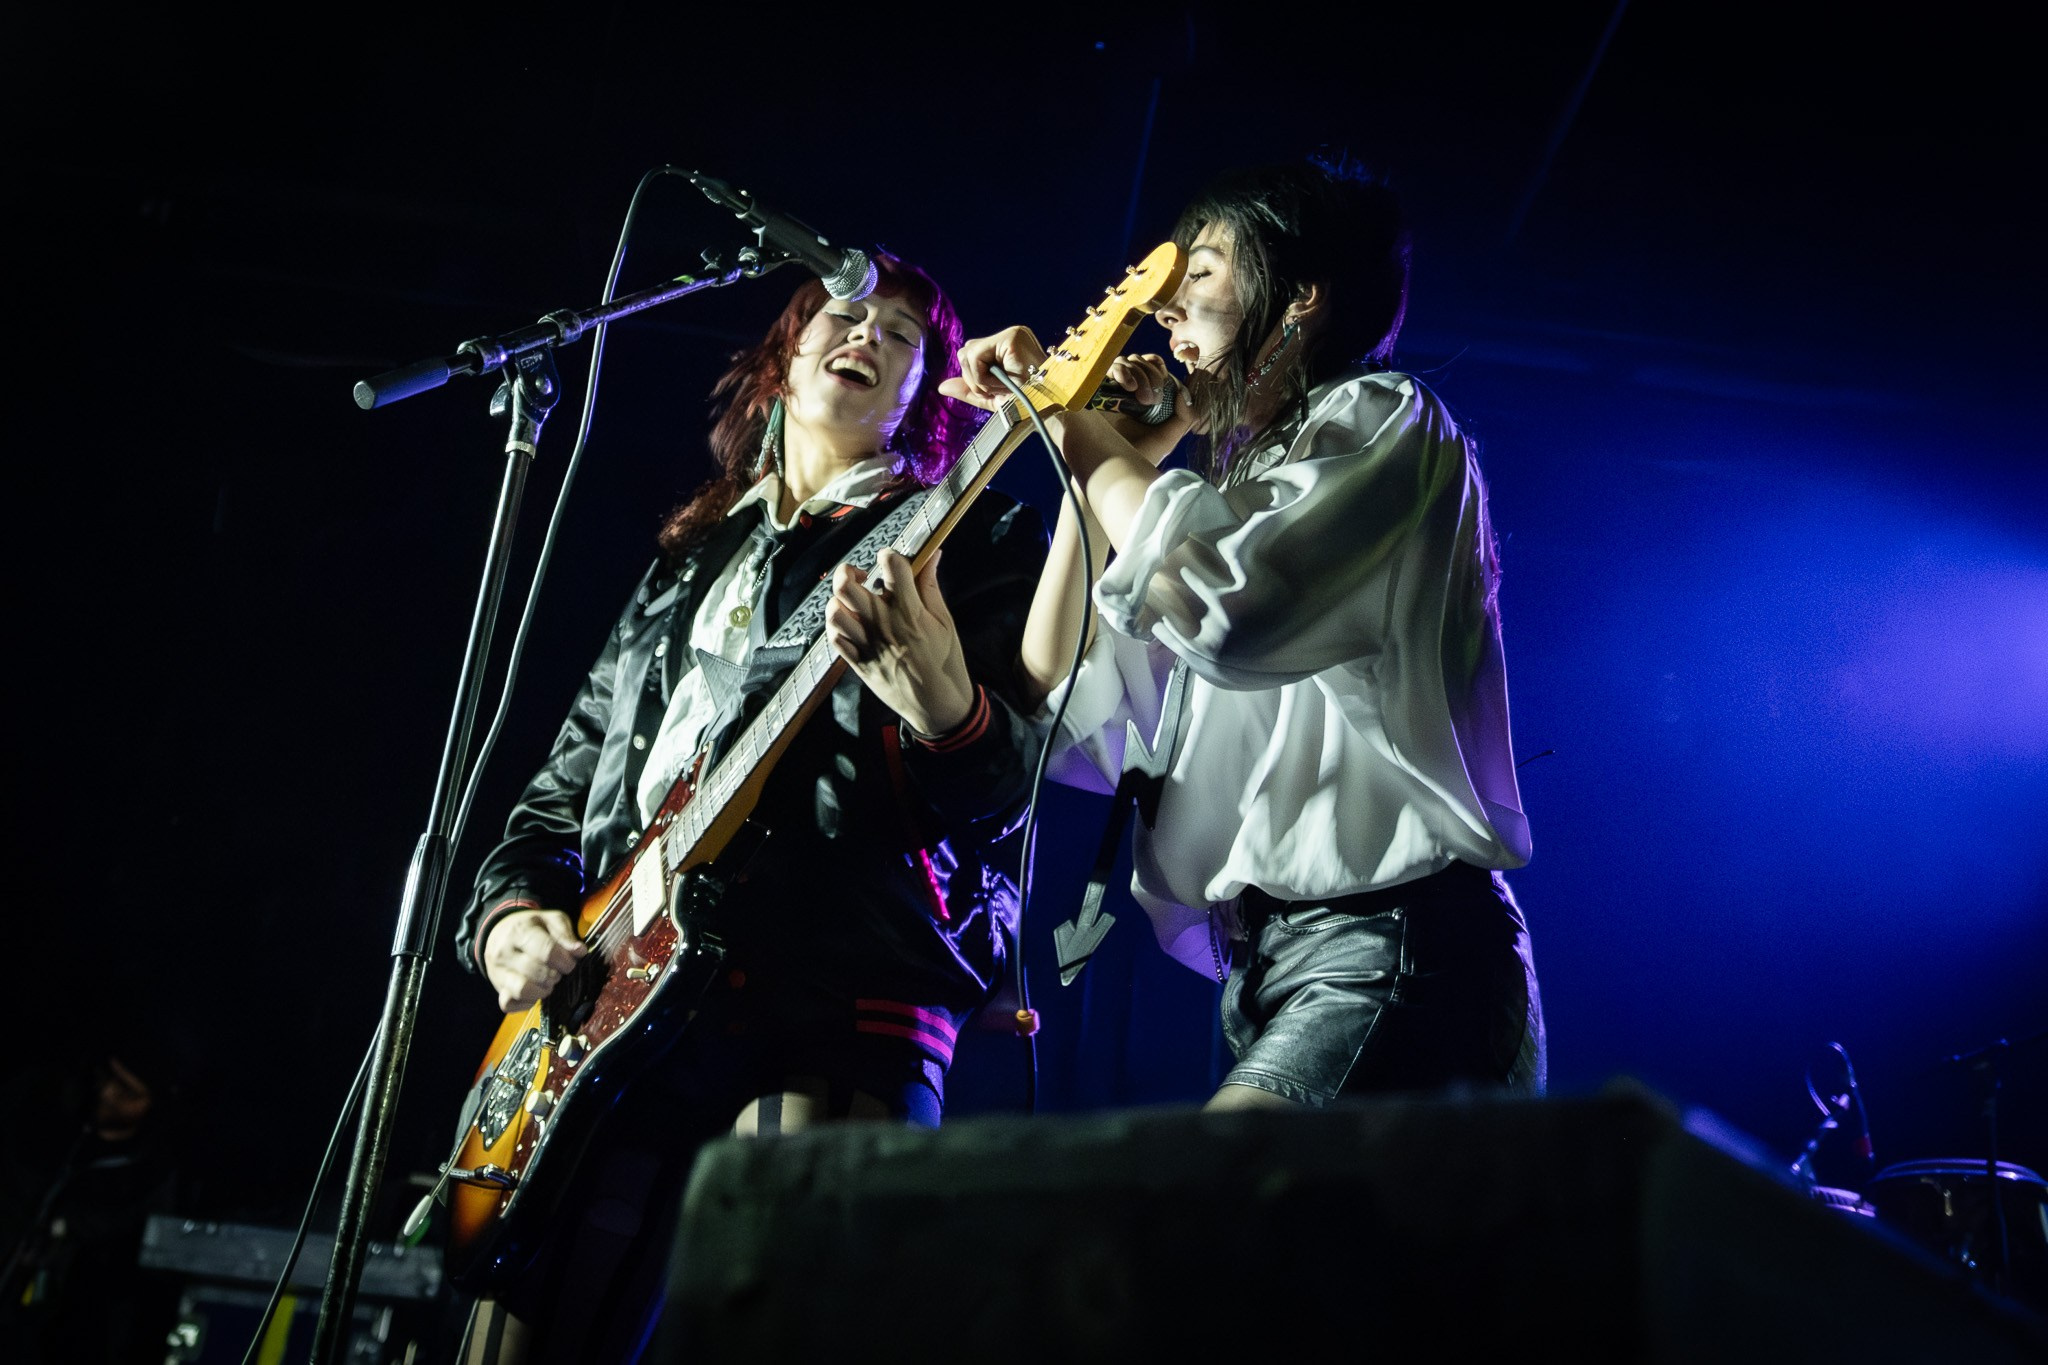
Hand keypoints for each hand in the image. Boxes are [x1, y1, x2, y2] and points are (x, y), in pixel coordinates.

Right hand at [482, 909, 586, 1013]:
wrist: (499, 933)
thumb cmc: (530, 927)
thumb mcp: (550, 920)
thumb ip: (565, 934)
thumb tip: (580, 951)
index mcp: (520, 931)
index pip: (546, 951)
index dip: (564, 961)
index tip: (569, 963)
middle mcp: (504, 952)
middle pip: (536, 972)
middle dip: (555, 975)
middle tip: (558, 972)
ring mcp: (498, 973)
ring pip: (522, 989)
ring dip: (543, 990)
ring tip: (548, 983)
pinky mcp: (498, 990)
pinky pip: (509, 1004)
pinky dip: (526, 1003)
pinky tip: (535, 993)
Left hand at [826, 547, 974, 736]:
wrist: (937, 706)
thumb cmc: (945, 663)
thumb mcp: (945, 622)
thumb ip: (931, 587)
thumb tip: (932, 555)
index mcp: (909, 613)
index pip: (891, 566)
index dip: (889, 554)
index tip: (891, 560)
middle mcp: (883, 625)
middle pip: (846, 586)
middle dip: (849, 571)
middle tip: (861, 576)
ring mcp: (867, 645)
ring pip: (834, 612)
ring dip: (840, 600)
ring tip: (853, 602)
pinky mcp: (858, 663)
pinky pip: (834, 638)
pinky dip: (838, 625)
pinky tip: (851, 623)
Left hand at [939, 327, 1047, 410]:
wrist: (1046, 412)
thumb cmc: (1026, 406)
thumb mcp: (992, 398)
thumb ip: (968, 390)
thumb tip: (941, 386)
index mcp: (1007, 349)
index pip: (972, 356)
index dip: (975, 378)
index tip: (993, 392)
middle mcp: (1010, 337)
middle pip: (966, 351)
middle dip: (973, 379)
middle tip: (996, 390)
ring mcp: (1012, 334)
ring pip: (967, 353)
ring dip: (978, 379)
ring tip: (1001, 387)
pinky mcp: (1012, 337)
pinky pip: (975, 355)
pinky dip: (981, 376)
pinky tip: (1001, 383)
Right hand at [1102, 352, 1191, 463]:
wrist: (1113, 468)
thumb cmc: (1140, 455)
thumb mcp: (1169, 437)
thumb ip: (1184, 416)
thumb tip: (1183, 392)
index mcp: (1144, 395)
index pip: (1153, 366)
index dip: (1160, 370)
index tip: (1164, 389)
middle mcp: (1126, 389)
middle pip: (1141, 361)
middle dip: (1151, 376)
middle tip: (1150, 401)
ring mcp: (1110, 388)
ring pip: (1127, 361)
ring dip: (1138, 373)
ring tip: (1138, 395)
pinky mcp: (1095, 389)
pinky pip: (1108, 366)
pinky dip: (1121, 370)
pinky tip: (1126, 386)